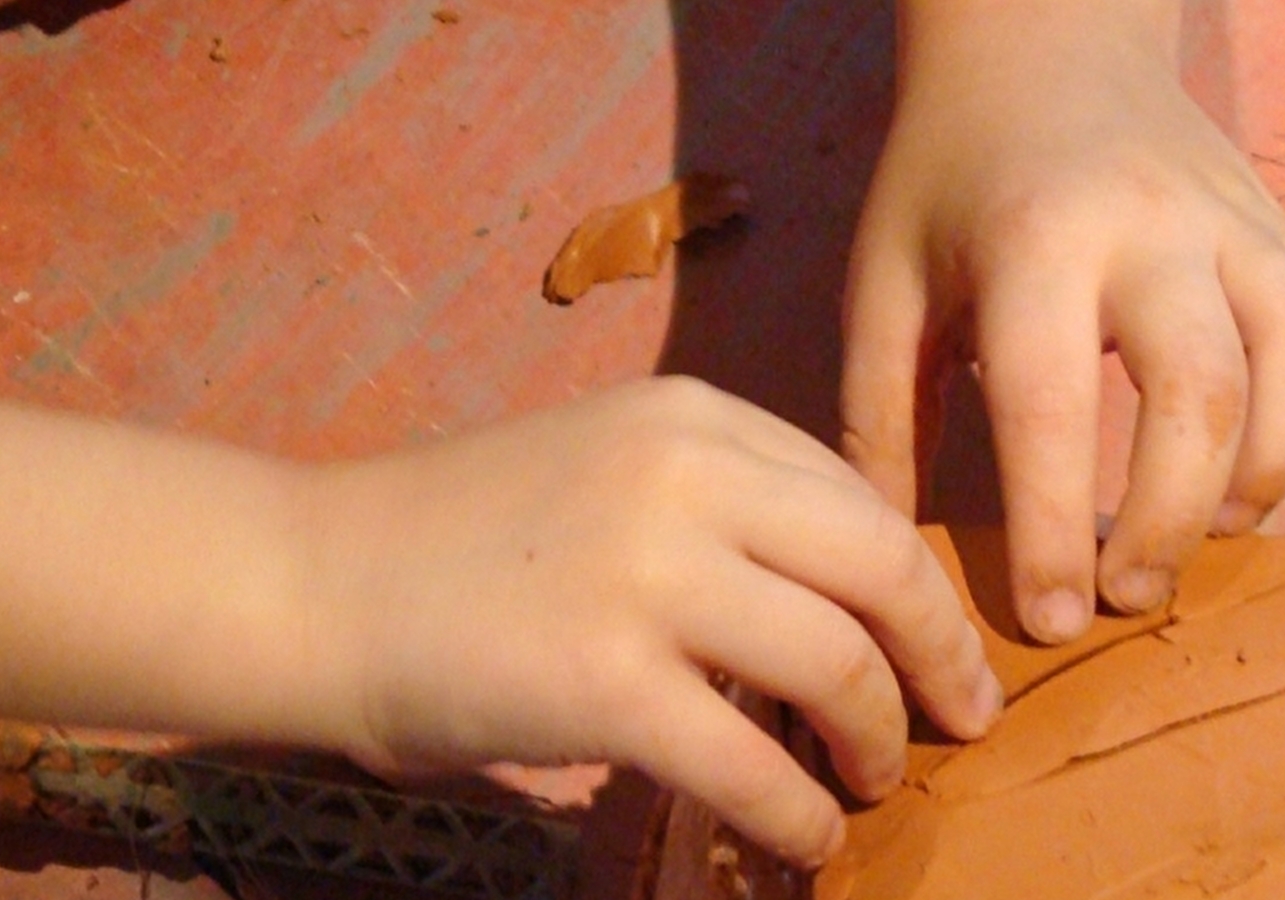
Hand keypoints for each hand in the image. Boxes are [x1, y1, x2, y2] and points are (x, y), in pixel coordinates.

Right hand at [304, 377, 1002, 866]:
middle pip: (879, 564)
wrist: (318, 580)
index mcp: (691, 414)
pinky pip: (751, 762)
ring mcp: (645, 575)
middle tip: (967, 711)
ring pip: (834, 664)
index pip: (856, 494)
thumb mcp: (606, 468)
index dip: (914, 580)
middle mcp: (683, 474)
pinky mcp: (605, 682)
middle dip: (942, 651)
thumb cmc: (461, 532)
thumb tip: (841, 595)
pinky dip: (802, 812)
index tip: (939, 639)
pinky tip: (811, 837)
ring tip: (878, 777)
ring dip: (879, 737)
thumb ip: (720, 503)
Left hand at [840, 0, 1284, 643]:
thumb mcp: (884, 284)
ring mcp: (1238, 221)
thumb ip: (879, 415)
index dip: (1050, 532)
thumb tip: (893, 550)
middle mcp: (1153, 228)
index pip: (1049, 409)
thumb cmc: (948, 180)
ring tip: (1212, 529)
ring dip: (1272, 470)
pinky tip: (1276, 444)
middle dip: (1172, 519)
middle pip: (1203, 394)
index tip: (1051, 621)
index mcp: (1033, 242)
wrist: (1041, 47)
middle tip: (1130, 592)